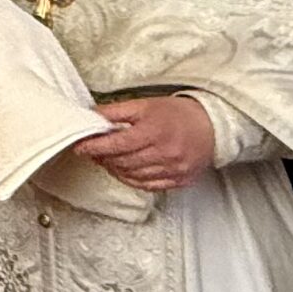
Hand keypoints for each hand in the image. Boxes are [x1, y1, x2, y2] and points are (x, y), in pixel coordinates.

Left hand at [73, 96, 216, 191]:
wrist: (212, 126)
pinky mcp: (179, 180)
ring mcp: (173, 169)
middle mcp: (165, 153)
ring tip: (106, 159)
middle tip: (91, 151)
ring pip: (133, 176)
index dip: (94, 147)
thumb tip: (91, 116)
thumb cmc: (178, 114)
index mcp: (154, 131)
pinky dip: (131, 179)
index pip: (116, 144)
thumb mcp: (144, 104)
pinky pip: (147, 186)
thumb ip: (115, 111)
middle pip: (123, 161)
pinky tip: (124, 170)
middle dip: (102, 157)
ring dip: (114, 169)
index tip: (80, 147)